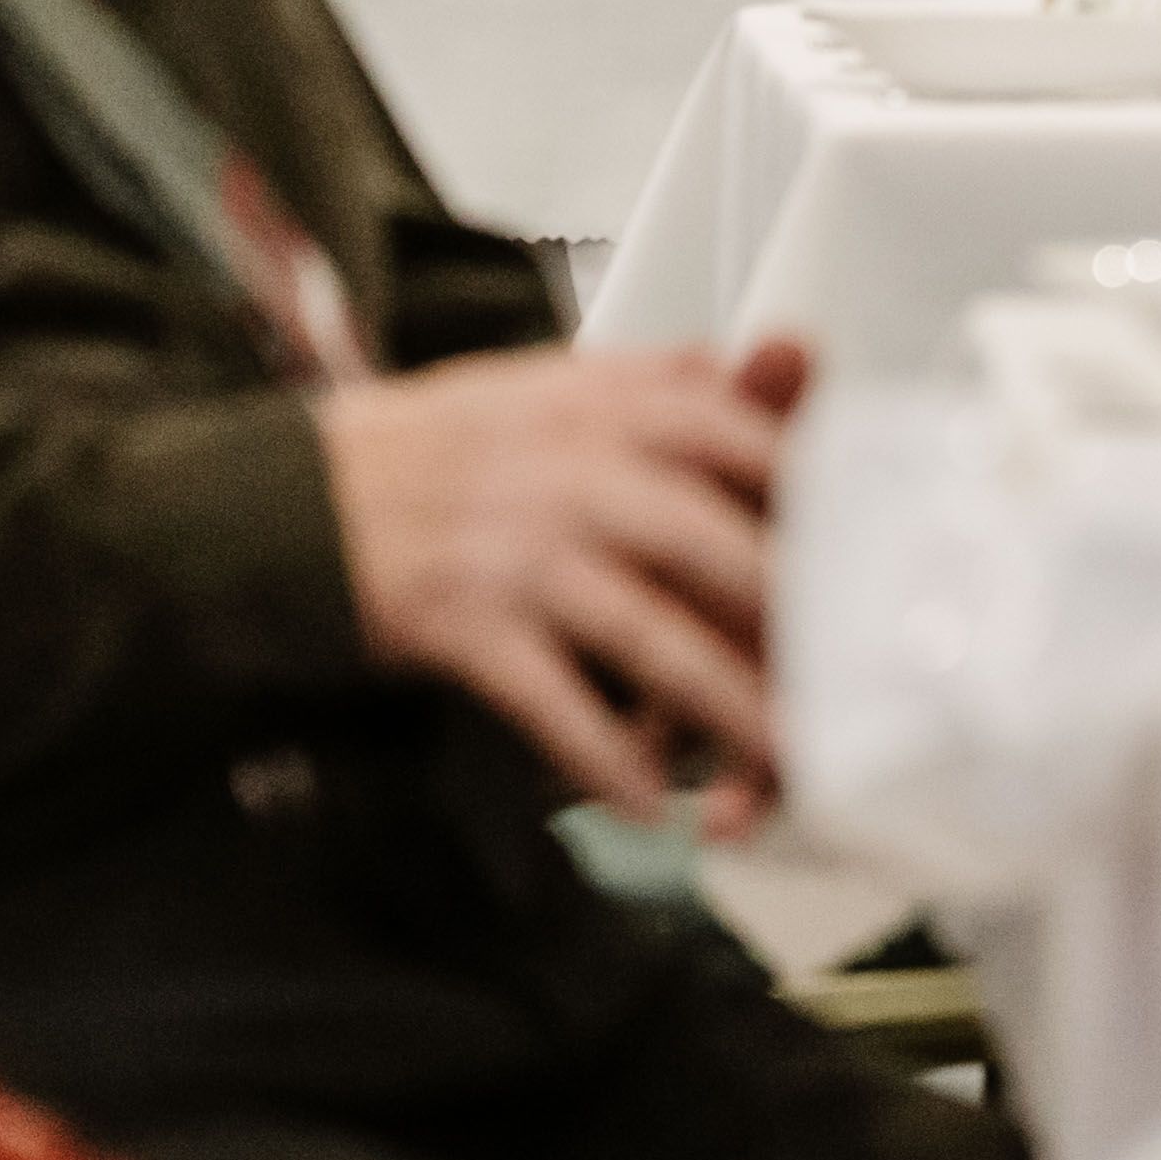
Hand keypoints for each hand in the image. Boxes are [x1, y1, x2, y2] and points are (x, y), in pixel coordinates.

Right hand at [316, 338, 816, 825]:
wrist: (275, 497)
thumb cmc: (432, 450)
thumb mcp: (550, 387)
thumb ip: (668, 379)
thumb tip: (782, 353)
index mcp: (612, 401)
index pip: (752, 445)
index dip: (826, 511)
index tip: (884, 565)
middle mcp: (577, 466)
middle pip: (728, 552)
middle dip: (801, 634)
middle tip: (862, 692)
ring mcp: (520, 546)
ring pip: (658, 639)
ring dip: (729, 715)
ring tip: (784, 770)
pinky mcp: (461, 622)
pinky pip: (556, 704)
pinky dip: (605, 761)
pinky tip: (646, 806)